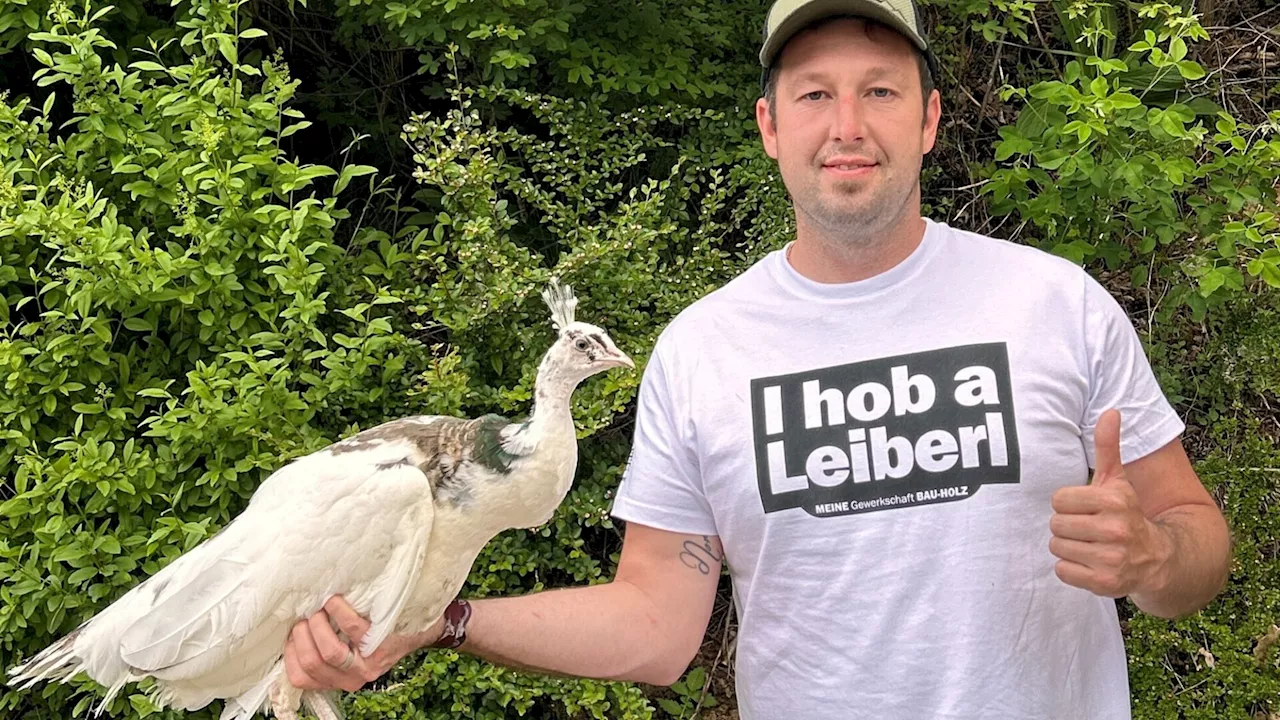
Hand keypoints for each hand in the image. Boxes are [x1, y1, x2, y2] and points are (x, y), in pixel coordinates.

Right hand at [283, 595, 444, 691]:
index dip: (290, 651)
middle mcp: (352, 678)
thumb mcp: (348, 647)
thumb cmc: (378, 633)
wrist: (420, 628)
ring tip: (321, 608)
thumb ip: (324, 644)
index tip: (294, 630)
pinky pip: (352, 628)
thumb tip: (294, 624)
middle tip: (309, 615)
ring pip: (328, 651)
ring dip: (318, 624)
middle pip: (311, 662)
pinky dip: (338, 610)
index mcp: (338, 679)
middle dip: (303, 633)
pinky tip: (335, 600)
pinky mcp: (381, 645)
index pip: (298, 678)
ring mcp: (368, 664)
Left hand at [1049, 409, 1170, 597]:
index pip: (1058, 500)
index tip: (1087, 508)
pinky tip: (1090, 563)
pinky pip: (1062, 571)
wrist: (1157, 559)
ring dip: (1068, 547)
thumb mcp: (1118, 480)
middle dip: (1067, 526)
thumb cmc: (1126, 513)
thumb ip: (1108, 447)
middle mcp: (1115, 530)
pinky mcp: (1105, 584)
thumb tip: (1110, 411)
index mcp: (1115, 501)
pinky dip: (1071, 568)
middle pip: (1055, 524)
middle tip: (1088, 528)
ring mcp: (1111, 559)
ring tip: (1090, 545)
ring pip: (1057, 547)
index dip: (1069, 504)